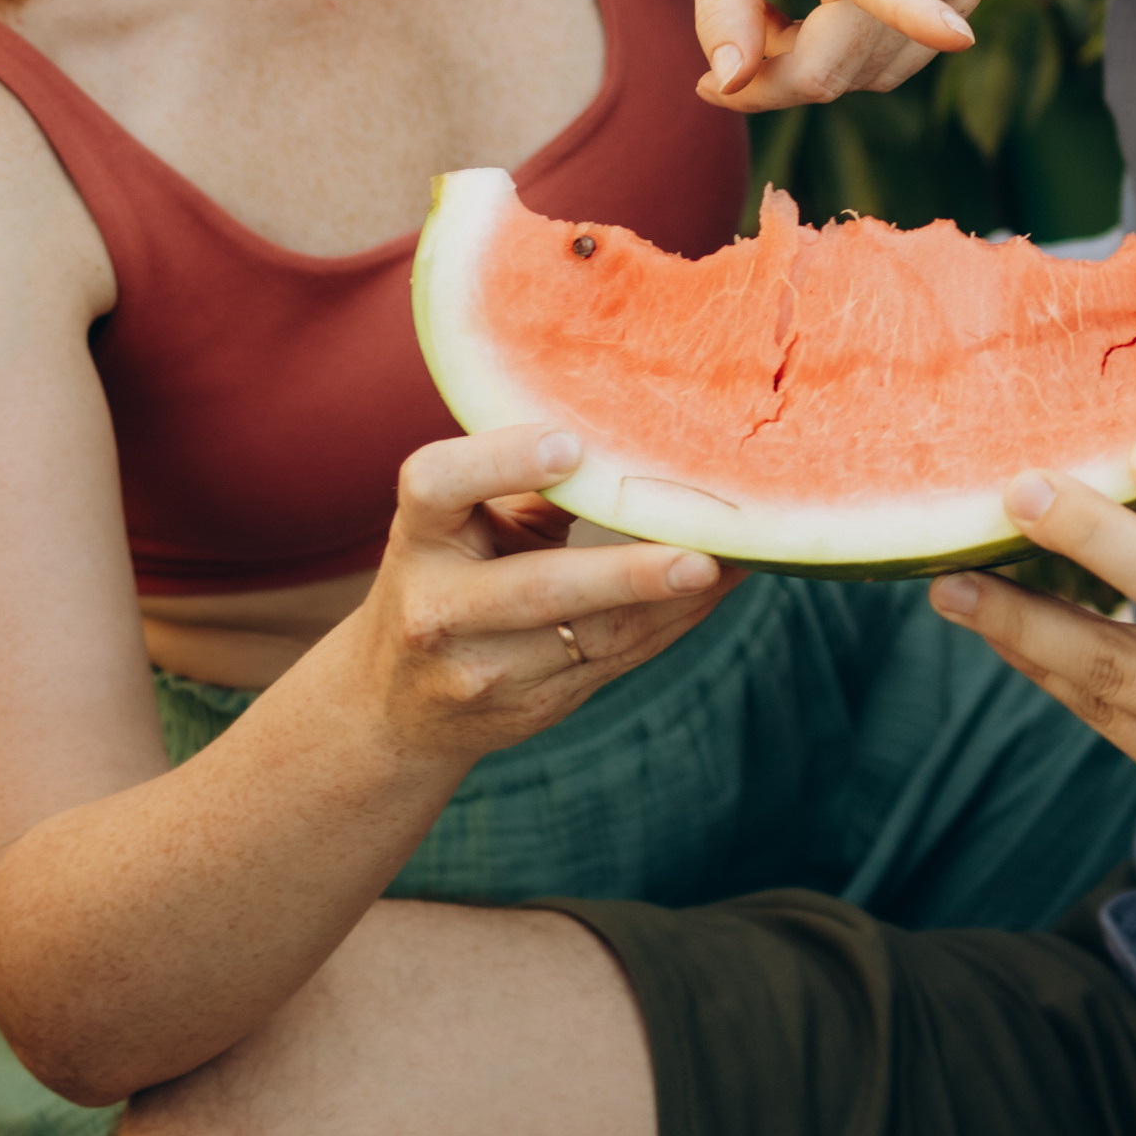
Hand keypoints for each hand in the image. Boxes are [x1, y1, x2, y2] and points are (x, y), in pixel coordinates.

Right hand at [347, 426, 735, 760]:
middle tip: (702, 555)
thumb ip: (524, 481)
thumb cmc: (447, 577)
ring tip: (742, 558)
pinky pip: (617, 660)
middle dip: (626, 575)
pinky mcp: (530, 708)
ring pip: (597, 636)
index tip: (570, 443)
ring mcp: (483, 670)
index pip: (437, 486)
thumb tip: (627, 426)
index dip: (501, 461)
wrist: (393, 709)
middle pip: (537, 588)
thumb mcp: (460, 526)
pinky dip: (674, 622)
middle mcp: (438, 609)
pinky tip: (718, 588)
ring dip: (677, 600)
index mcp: (418, 538)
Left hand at [691, 0, 982, 112]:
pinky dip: (850, 57)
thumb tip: (732, 86)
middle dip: (772, 76)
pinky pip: (891, 67)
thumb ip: (721, 7)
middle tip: (742, 28)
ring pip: (862, 77)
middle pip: (835, 70)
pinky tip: (833, 5)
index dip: (916, 14)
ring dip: (812, 63)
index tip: (955, 35)